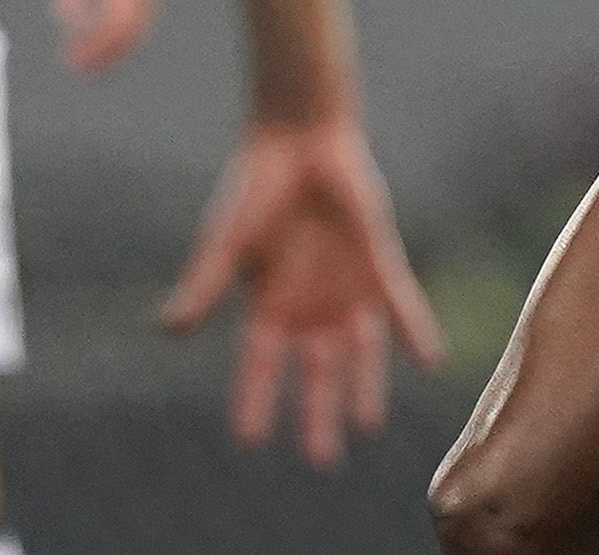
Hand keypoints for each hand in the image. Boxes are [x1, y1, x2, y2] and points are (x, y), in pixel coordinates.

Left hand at [55, 0, 162, 73]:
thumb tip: (66, 19)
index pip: (114, 25)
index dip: (95, 48)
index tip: (72, 61)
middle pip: (130, 33)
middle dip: (106, 56)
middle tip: (79, 71)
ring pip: (138, 28)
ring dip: (115, 48)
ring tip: (89, 61)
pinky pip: (139, 16)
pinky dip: (122, 33)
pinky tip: (102, 36)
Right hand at [162, 116, 446, 465]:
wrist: (299, 139)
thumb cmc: (254, 187)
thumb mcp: (225, 240)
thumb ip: (204, 285)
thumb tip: (167, 330)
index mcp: (268, 306)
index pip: (259, 366)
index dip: (254, 400)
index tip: (248, 441)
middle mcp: (309, 308)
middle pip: (314, 373)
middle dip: (317, 414)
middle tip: (320, 459)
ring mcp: (347, 289)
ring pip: (359, 351)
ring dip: (364, 385)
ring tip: (367, 424)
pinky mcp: (379, 264)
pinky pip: (401, 305)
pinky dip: (415, 331)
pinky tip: (430, 360)